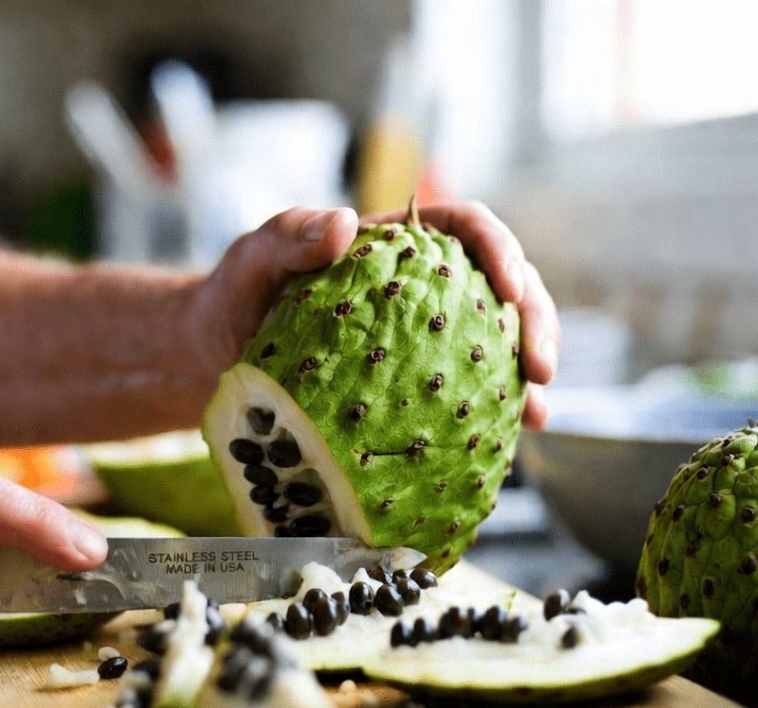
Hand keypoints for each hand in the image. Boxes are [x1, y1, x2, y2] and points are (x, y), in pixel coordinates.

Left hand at [192, 201, 558, 428]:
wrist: (216, 355)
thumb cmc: (237, 296)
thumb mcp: (254, 257)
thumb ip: (290, 234)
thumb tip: (345, 223)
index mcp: (395, 245)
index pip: (465, 227)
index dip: (500, 250)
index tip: (512, 288)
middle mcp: (422, 287)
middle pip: (502, 286)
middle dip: (536, 319)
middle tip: (541, 366)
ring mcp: (423, 336)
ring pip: (497, 339)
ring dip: (529, 368)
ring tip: (540, 405)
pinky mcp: (414, 382)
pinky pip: (466, 389)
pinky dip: (497, 408)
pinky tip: (518, 434)